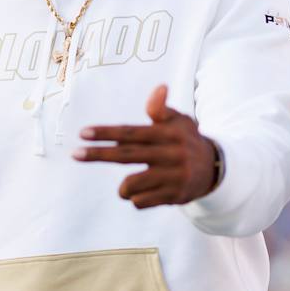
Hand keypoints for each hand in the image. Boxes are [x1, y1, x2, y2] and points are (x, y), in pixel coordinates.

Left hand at [73, 84, 219, 207]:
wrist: (214, 170)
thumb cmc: (186, 141)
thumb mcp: (179, 121)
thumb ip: (162, 109)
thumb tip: (160, 87)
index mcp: (169, 134)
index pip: (132, 132)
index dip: (107, 133)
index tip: (83, 133)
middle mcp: (171, 155)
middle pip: (127, 155)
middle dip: (98, 154)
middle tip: (75, 154)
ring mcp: (173, 177)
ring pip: (131, 185)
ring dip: (124, 187)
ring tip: (131, 185)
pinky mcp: (175, 196)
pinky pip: (141, 202)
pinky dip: (137, 198)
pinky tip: (149, 192)